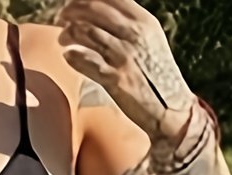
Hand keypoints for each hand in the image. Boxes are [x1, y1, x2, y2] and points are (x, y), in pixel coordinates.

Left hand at [56, 0, 195, 139]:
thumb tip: (107, 13)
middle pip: (93, 9)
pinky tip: (67, 56)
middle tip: (61, 18)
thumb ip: (132, 25)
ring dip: (68, 34)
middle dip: (72, 10)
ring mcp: (123, 55)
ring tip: (62, 39)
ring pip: (85, 32)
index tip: (74, 1)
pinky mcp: (114, 78)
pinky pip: (85, 60)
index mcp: (143, 21)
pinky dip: (72, 56)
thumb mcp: (151, 41)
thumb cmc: (158, 75)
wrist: (170, 107)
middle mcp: (133, 34)